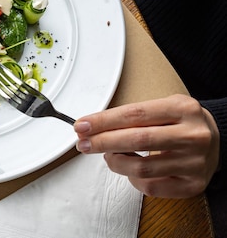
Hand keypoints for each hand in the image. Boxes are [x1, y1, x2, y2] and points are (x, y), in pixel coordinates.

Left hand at [74, 94, 220, 197]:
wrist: (217, 138)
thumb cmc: (182, 121)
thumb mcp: (163, 107)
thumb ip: (132, 116)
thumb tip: (93, 127)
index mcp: (183, 109)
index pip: (134, 114)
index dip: (103, 121)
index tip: (82, 126)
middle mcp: (193, 135)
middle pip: (137, 140)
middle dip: (103, 142)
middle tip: (84, 143)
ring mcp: (195, 162)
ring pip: (141, 168)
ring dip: (115, 162)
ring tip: (108, 155)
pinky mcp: (193, 184)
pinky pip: (152, 187)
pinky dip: (132, 179)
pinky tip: (130, 169)